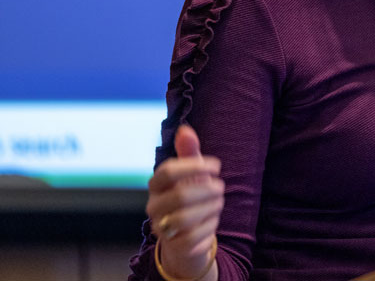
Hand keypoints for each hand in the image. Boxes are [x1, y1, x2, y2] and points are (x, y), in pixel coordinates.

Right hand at [146, 124, 224, 279]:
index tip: (216, 166)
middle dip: (207, 190)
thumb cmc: (191, 198)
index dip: (195, 165)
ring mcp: (161, 228)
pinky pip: (193, 237)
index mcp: (156, 185)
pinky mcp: (173, 247)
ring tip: (218, 203)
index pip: (167, 170)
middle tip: (220, 188)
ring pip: (186, 218)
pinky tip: (212, 221)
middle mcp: (154, 207)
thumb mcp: (192, 175)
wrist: (187, 238)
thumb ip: (189, 153)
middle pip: (180, 195)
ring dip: (210, 208)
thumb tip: (185, 129)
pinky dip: (209, 227)